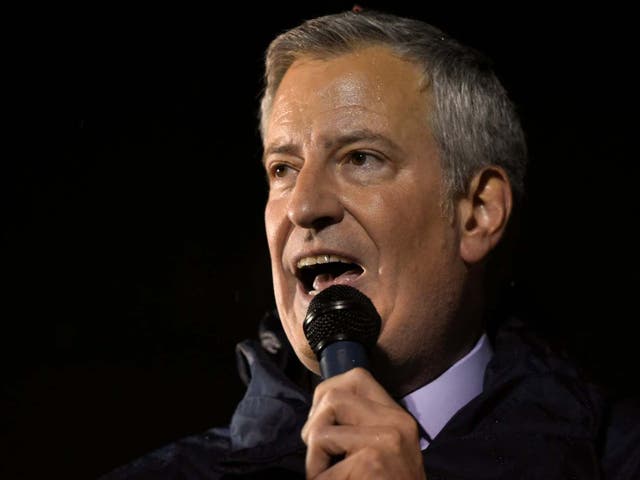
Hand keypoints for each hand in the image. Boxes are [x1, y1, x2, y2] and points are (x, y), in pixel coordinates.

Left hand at [301, 367, 425, 478]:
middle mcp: (397, 422)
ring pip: (321, 431)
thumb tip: (320, 407)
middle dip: (313, 427)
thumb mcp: (382, 448)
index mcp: (397, 416)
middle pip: (331, 396)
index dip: (326, 394)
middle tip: (321, 457)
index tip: (322, 422)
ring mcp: (387, 440)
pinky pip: (322, 470)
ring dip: (313, 461)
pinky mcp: (373, 461)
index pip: (356, 377)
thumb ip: (360, 424)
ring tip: (328, 477)